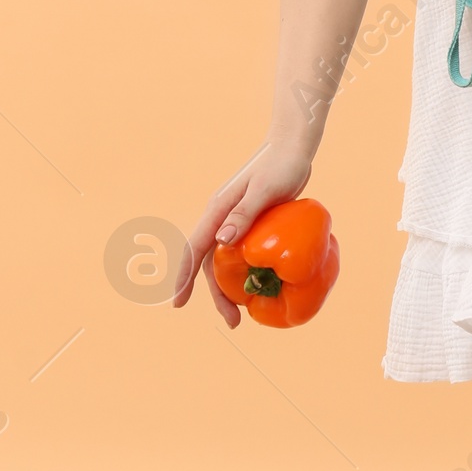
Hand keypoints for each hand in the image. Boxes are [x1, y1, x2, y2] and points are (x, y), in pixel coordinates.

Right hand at [173, 141, 314, 326]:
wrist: (293, 148)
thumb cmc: (281, 166)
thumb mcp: (265, 190)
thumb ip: (244, 214)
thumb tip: (221, 241)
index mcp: (218, 210)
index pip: (196, 249)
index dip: (185, 276)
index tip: (179, 302)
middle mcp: (221, 218)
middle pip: (210, 262)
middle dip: (215, 294)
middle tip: (233, 322)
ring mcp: (235, 221)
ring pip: (225, 261)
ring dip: (230, 288)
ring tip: (244, 315)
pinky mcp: (250, 223)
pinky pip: (241, 254)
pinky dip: (243, 273)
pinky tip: (256, 287)